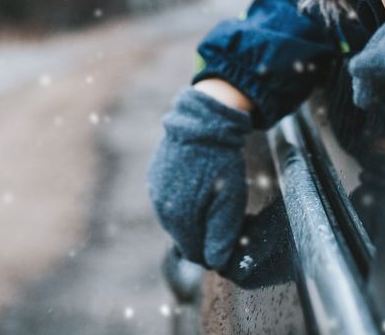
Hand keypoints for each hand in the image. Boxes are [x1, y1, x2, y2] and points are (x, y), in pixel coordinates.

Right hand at [147, 87, 252, 268]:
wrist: (204, 120)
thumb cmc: (221, 162)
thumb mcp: (230, 201)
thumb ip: (221, 236)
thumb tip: (215, 264)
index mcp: (179, 218)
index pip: (194, 253)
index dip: (212, 250)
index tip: (228, 238)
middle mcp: (161, 207)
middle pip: (184, 236)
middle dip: (203, 232)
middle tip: (224, 213)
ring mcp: (154, 190)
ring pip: (176, 218)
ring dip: (193, 214)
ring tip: (212, 194)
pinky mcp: (154, 175)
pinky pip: (169, 198)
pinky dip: (184, 197)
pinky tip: (199, 181)